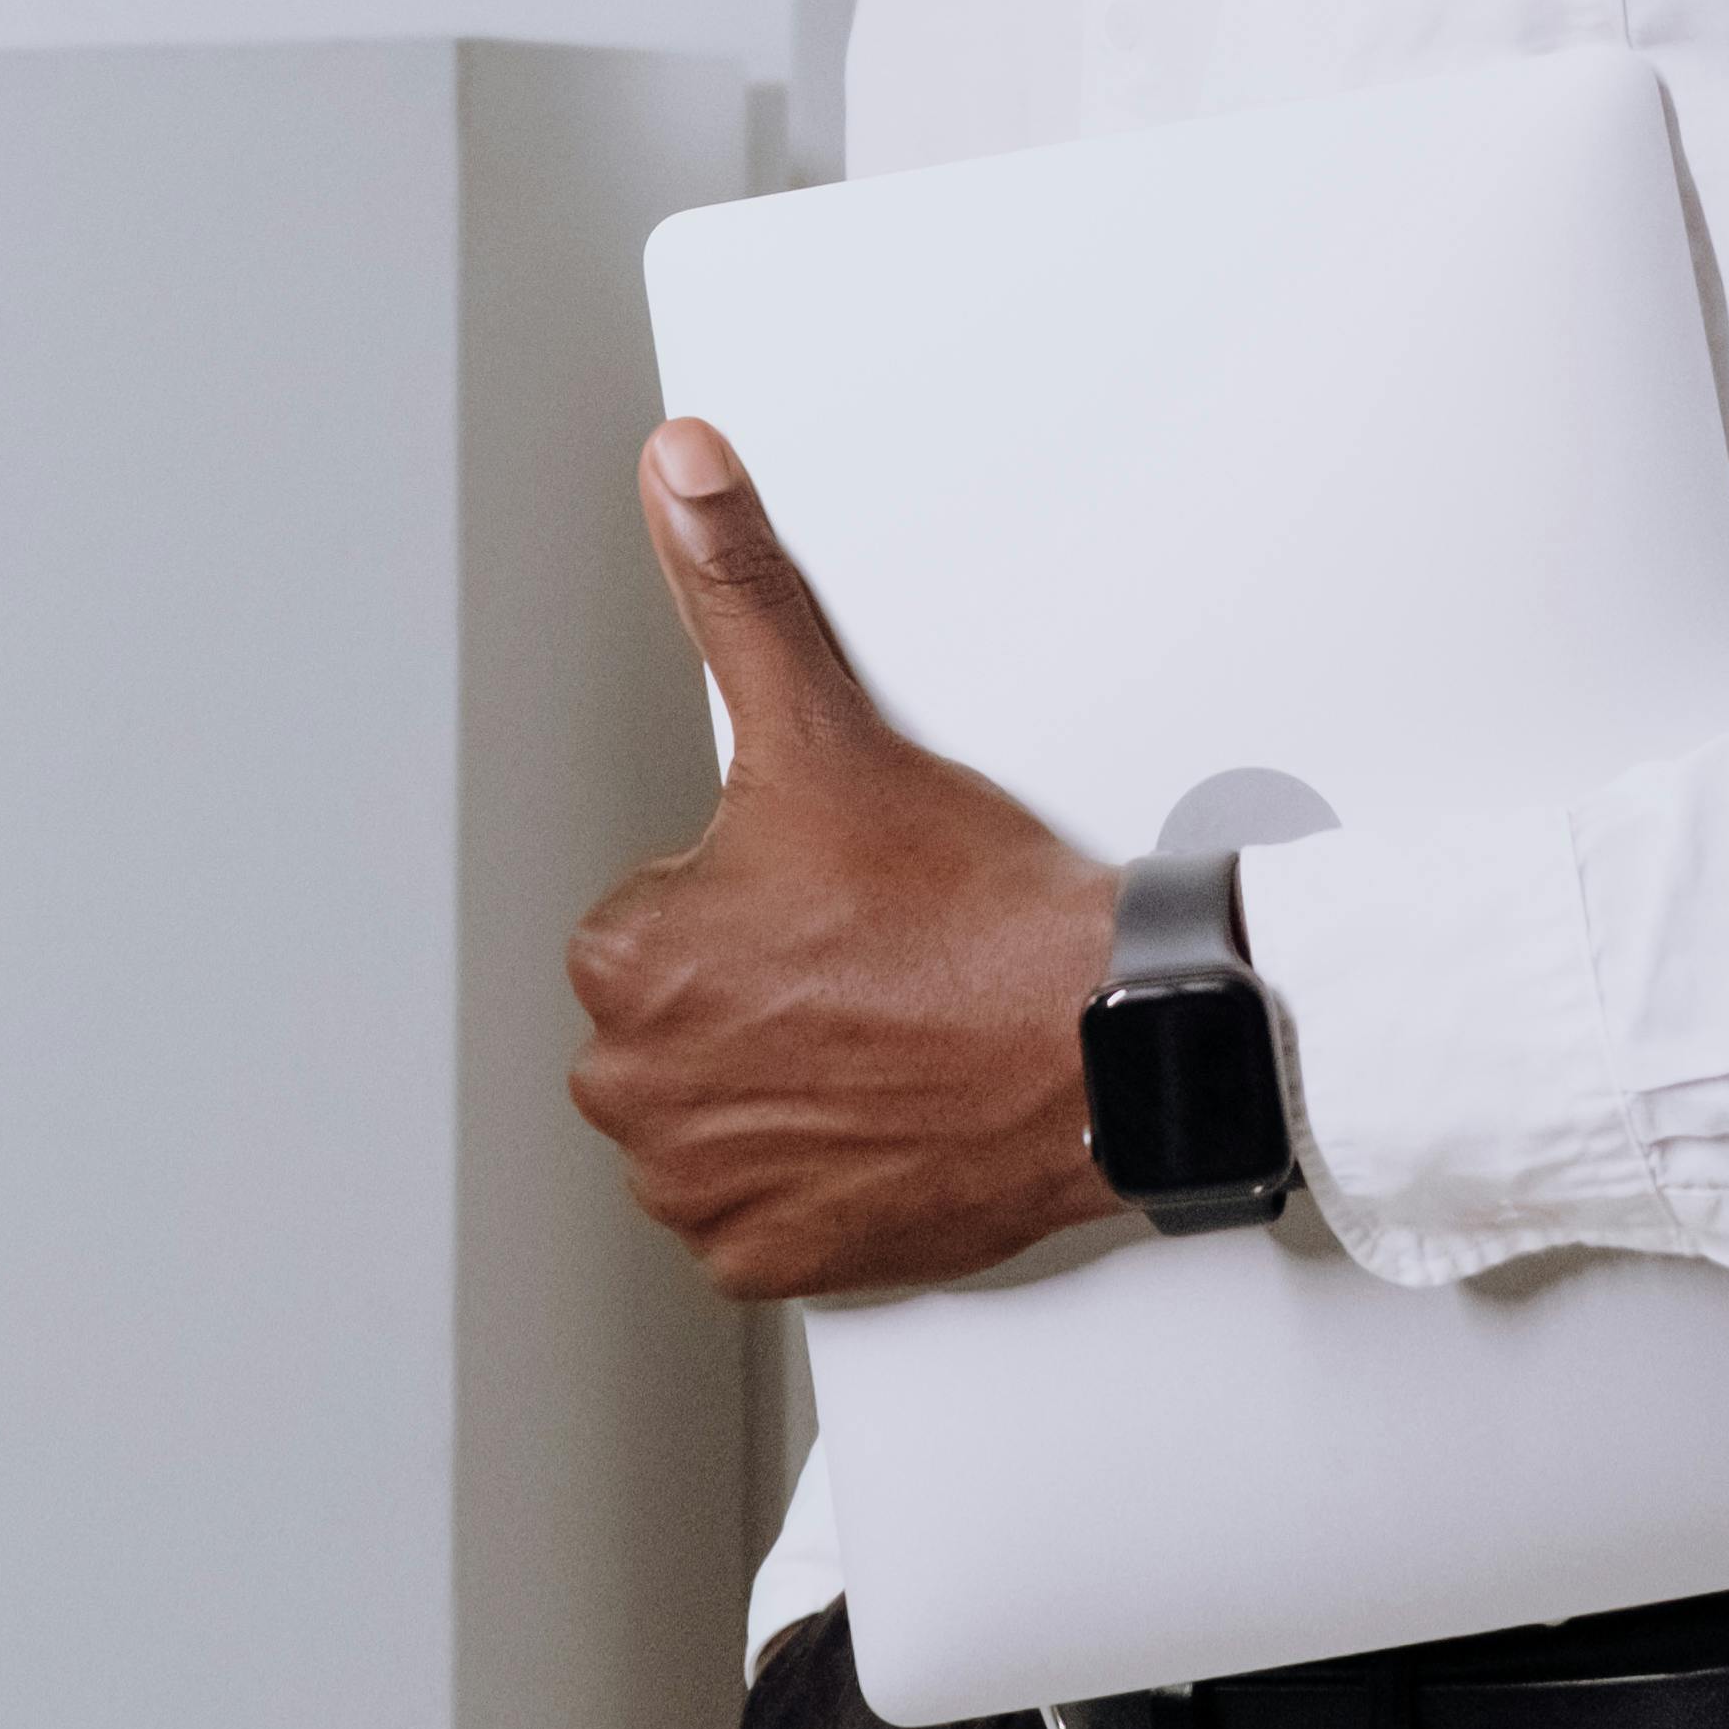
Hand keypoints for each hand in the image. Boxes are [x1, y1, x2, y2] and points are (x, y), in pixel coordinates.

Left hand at [565, 416, 1124, 1299]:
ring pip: (706, 1120)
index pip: (652, 921)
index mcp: (628, 961)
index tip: (828, 901)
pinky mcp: (770, 1259)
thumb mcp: (831, 725)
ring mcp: (704, 1187)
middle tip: (864, 967)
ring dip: (773, 1088)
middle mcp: (637, 1088)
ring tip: (878, 1038)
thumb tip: (680, 469)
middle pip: (671, 1024)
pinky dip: (806, 1181)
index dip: (748, 903)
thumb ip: (735, 590)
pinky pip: (752, 1219)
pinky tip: (875, 1119)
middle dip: (752, 998)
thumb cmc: (975, 912)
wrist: (1100, 1043)